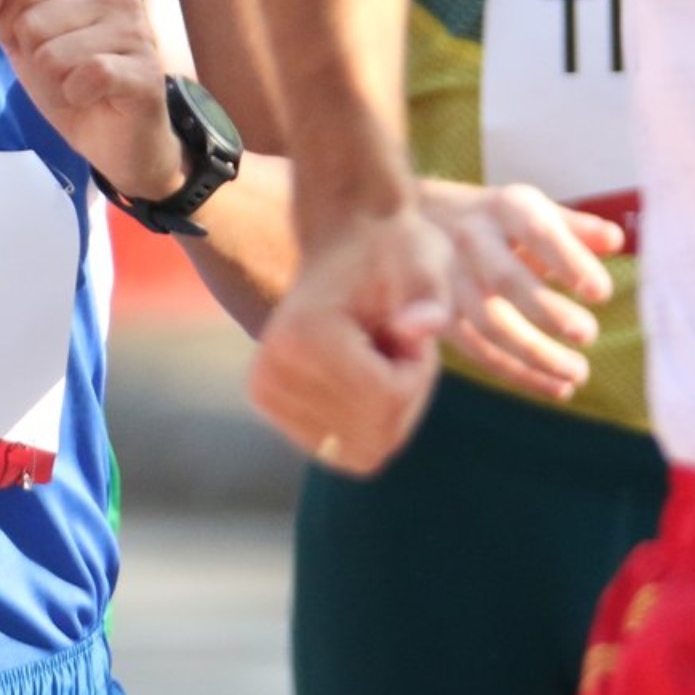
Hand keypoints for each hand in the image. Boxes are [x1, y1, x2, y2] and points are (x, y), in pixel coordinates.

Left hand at [0, 0, 181, 200]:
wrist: (113, 139)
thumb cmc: (69, 81)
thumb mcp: (21, 42)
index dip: (15, 30)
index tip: (45, 46)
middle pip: (31, 25)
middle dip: (37, 62)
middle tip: (67, 74)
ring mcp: (137, 30)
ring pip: (53, 55)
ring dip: (55, 84)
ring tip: (80, 88)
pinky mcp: (145, 70)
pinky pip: (86, 77)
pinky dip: (76, 96)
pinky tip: (94, 99)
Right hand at [247, 201, 451, 477]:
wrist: (343, 241)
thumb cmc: (391, 253)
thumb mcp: (421, 265)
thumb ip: (429, 297)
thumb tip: (427, 327)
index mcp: (302, 337)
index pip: (387, 399)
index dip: (418, 370)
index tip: (408, 328)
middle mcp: (272, 372)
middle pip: (372, 438)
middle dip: (403, 399)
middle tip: (397, 345)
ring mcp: (265, 393)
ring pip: (358, 453)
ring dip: (385, 414)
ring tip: (379, 359)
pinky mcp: (269, 404)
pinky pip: (340, 450)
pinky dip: (365, 424)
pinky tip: (361, 376)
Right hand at [414, 179, 624, 399]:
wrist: (411, 220)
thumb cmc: (494, 220)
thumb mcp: (530, 209)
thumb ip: (573, 227)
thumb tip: (616, 240)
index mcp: (503, 208)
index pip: (537, 232)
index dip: (568, 261)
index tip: (601, 292)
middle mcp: (472, 241)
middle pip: (505, 280)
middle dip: (546, 310)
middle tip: (588, 333)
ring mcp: (450, 281)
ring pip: (489, 323)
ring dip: (535, 354)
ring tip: (578, 372)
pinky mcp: (442, 317)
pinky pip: (479, 350)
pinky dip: (519, 374)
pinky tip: (557, 388)